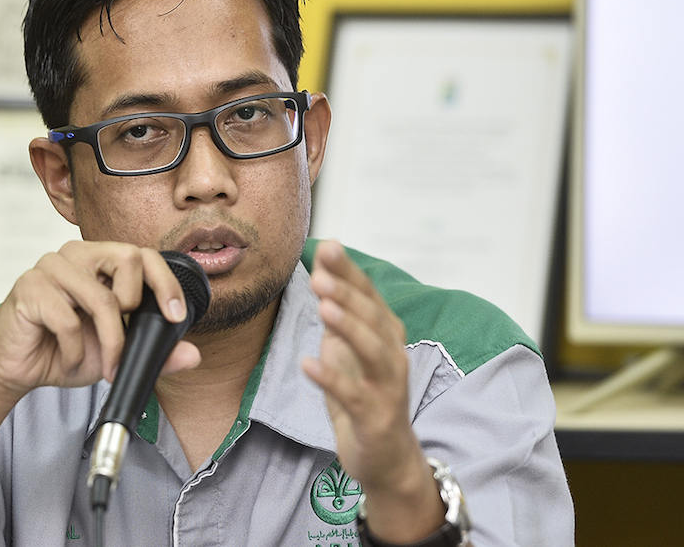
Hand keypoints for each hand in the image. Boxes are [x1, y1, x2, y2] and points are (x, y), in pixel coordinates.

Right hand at [0, 241, 201, 406]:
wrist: (16, 369)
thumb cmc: (64, 350)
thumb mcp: (116, 354)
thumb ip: (154, 352)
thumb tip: (192, 354)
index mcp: (101, 260)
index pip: (144, 254)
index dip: (165, 283)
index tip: (175, 316)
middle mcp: (77, 254)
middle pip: (128, 258)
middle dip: (134, 309)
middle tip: (122, 342)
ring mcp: (50, 267)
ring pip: (101, 298)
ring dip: (108, 343)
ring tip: (99, 364)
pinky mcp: (29, 287)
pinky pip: (68, 320)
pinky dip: (74, 350)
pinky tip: (68, 358)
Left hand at [301, 242, 444, 544]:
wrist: (387, 456)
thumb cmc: (364, 395)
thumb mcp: (348, 349)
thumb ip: (339, 312)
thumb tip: (322, 269)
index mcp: (385, 334)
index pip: (368, 294)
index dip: (348, 270)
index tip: (325, 244)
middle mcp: (392, 354)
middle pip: (372, 317)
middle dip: (346, 294)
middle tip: (319, 274)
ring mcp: (386, 386)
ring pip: (372, 350)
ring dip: (348, 327)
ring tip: (322, 307)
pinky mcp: (375, 415)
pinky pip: (353, 394)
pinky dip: (332, 378)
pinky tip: (309, 363)